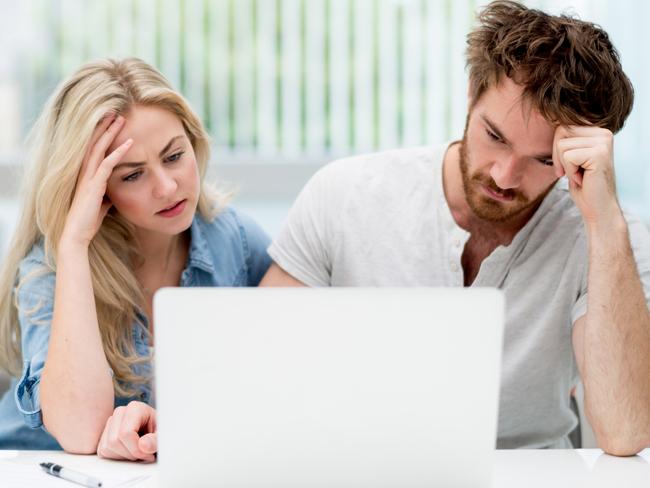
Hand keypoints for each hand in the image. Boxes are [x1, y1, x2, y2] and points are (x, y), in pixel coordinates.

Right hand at [60, 114, 132, 248]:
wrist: (77, 235)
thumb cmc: (87, 220)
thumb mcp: (101, 204)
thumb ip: (107, 194)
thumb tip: (115, 193)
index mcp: (86, 175)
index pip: (94, 149)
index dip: (102, 135)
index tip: (111, 122)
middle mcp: (85, 173)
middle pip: (94, 143)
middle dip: (104, 127)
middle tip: (115, 111)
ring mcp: (88, 178)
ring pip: (99, 149)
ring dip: (110, 133)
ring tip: (120, 118)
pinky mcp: (93, 186)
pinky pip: (107, 165)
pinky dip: (118, 153)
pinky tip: (129, 144)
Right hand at [97, 401, 156, 462]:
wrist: (156, 431)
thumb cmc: (160, 431)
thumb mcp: (164, 435)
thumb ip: (155, 440)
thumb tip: (143, 445)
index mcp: (135, 408)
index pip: (126, 433)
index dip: (136, 449)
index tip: (149, 454)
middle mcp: (120, 412)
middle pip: (115, 441)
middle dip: (131, 454)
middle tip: (144, 454)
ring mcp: (111, 422)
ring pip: (107, 447)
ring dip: (124, 456)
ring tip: (138, 451)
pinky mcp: (104, 434)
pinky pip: (103, 451)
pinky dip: (116, 457)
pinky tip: (129, 451)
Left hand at [552, 125, 622, 225]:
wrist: (597, 207)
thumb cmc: (582, 184)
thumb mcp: (571, 156)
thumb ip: (565, 138)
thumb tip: (548, 117)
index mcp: (597, 130)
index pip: (562, 126)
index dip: (557, 148)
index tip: (568, 165)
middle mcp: (604, 132)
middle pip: (560, 132)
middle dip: (558, 156)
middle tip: (572, 171)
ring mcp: (603, 142)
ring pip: (562, 145)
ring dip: (565, 165)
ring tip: (580, 174)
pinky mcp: (599, 153)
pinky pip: (568, 157)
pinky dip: (570, 171)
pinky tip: (583, 178)